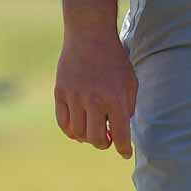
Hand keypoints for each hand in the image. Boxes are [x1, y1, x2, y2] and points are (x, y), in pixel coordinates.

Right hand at [54, 29, 136, 158]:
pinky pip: (63, 123)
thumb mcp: (130, 81)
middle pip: (97, 139)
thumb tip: (122, 128)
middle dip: (105, 144)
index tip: (125, 153)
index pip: (121, 134)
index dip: (124, 148)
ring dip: (87, 138)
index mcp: (116, 98)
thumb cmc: (114, 59)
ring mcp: (75, 97)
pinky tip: (78, 129)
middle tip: (109, 139)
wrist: (89, 36)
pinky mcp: (60, 94)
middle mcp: (94, 101)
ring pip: (79, 134)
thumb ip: (128, 105)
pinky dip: (71, 131)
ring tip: (94, 132)